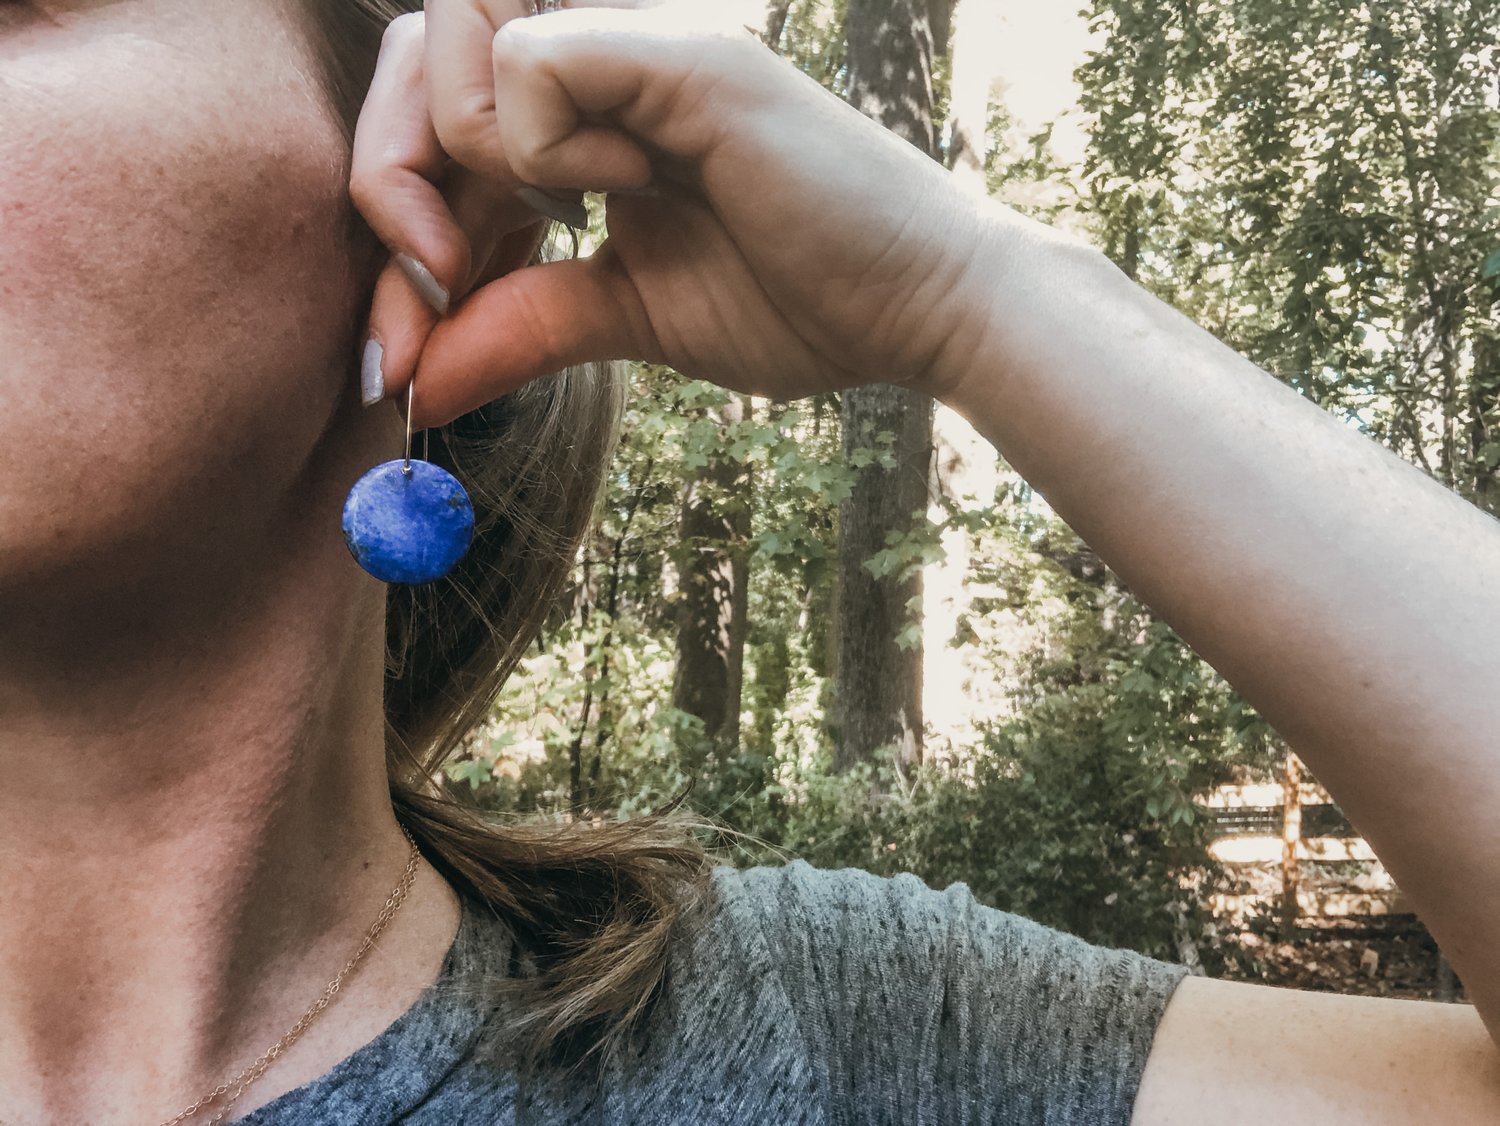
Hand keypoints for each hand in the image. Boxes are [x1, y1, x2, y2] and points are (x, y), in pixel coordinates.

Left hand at [350, 0, 994, 426]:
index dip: (389, 213)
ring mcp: (638, 39)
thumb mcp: (624, 320)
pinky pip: (534, 61)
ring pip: (454, 40)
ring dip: (467, 160)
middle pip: (411, 56)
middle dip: (386, 182)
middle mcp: (599, 55)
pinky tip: (630, 188)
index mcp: (582, 112)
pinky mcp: (680, 55)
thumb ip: (518, 327)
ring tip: (563, 220)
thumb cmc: (792, 300)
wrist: (912, 311)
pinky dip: (547, 147)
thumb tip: (411, 388)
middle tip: (435, 286)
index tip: (403, 339)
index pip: (426, 115)